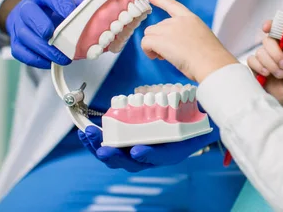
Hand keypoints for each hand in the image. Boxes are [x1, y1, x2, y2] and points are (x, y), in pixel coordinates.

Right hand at [6, 0, 85, 68]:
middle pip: (29, 13)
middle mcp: (28, 6)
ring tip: (63, 58)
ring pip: (25, 36)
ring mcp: (18, 24)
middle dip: (42, 25)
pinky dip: (36, 60)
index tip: (72, 13)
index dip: (61, 4)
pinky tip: (50, 62)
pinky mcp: (15, 41)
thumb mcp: (72, 2)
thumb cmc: (58, 9)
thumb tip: (109, 24)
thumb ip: (87, 9)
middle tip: (56, 38)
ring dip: (45, 50)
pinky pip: (21, 52)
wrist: (35, 13)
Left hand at [78, 120, 219, 171]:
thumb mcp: (195, 127)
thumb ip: (194, 124)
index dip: (147, 155)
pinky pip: (110, 143)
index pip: (156, 158)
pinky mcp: (127, 140)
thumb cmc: (194, 126)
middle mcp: (151, 155)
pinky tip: (88, 131)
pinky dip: (98, 139)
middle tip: (102, 147)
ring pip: (115, 155)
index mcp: (168, 153)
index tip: (137, 150)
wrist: (194, 123)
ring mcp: (137, 149)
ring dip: (99, 146)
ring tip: (87, 135)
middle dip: (112, 155)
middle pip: (128, 162)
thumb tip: (189, 120)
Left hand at [140, 0, 237, 82]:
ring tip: (164, 57)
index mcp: (191, 19)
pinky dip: (148, 51)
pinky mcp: (160, 40)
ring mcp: (168, 29)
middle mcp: (178, 21)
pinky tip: (156, 57)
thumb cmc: (211, 58)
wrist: (211, 63)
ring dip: (153, 45)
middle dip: (160, 39)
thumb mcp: (203, 38)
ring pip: (149, 34)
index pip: (172, 5)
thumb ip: (189, 36)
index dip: (160, 1)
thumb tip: (177, 46)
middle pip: (157, 26)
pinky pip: (145, 42)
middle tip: (170, 53)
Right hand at [247, 22, 282, 118]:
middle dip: (275, 54)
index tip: (267, 27)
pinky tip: (267, 75)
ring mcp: (263, 58)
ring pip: (259, 53)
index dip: (270, 25)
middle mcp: (272, 49)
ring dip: (270, 64)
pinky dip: (260, 68)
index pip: (275, 29)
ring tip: (281, 74)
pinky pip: (251, 62)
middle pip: (266, 42)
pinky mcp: (255, 68)